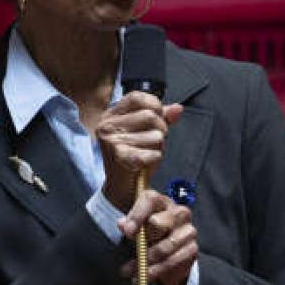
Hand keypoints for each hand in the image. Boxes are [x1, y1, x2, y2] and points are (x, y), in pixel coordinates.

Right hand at [97, 91, 182, 211]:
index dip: (154, 104)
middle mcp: (107, 125)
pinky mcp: (118, 157)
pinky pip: (150, 153)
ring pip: (154, 135)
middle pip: (149, 116)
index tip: (159, 116)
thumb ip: (162, 117)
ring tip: (149, 152)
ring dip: (158, 146)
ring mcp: (111, 140)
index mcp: (111, 114)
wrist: (122, 187)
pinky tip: (150, 160)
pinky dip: (155, 157)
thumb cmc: (135, 155)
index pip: (137, 97)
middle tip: (155, 141)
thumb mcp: (147, 131)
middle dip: (161, 129)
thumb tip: (178, 108)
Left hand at [119, 189, 197, 284]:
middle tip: (133, 252)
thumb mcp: (136, 228)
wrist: (167, 252)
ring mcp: (188, 230)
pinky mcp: (192, 249)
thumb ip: (129, 224)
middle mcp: (178, 212)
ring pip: (165, 247)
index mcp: (161, 202)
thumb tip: (122, 224)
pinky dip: (156, 271)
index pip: (150, 199)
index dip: (137, 214)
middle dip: (145, 240)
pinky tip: (144, 276)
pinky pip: (173, 261)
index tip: (127, 231)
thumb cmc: (148, 234)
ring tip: (130, 271)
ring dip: (146, 261)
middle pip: (161, 222)